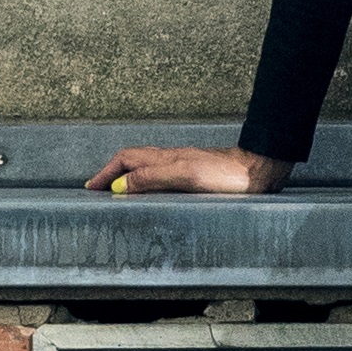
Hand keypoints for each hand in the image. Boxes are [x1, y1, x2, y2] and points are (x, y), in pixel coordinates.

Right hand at [85, 145, 293, 195]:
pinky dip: (147, 182)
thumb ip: (153, 178)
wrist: (259, 171)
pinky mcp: (197, 174)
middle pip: (134, 160)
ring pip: (148, 166)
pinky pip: (162, 175)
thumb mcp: (187, 176)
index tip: (92, 188)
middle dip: (113, 173)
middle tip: (98, 189)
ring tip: (118, 191)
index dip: (106, 173)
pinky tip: (153, 192)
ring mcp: (185, 165)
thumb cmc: (228, 175)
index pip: (126, 159)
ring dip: (128, 177)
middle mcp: (173, 159)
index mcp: (167, 158)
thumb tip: (121, 186)